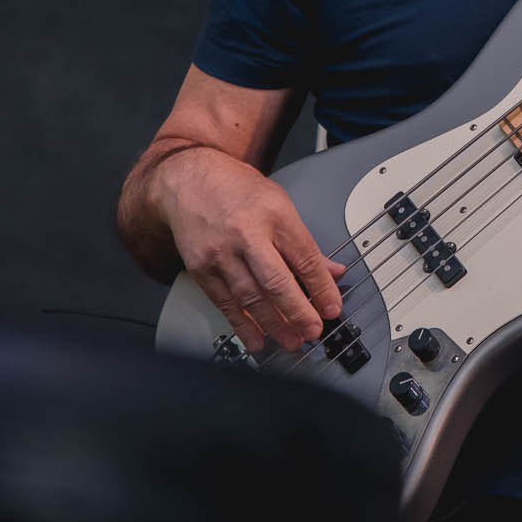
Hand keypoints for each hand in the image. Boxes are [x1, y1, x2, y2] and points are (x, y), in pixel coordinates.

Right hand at [158, 146, 347, 351]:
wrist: (188, 180)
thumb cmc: (236, 189)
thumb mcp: (280, 204)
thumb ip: (304, 241)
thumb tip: (331, 271)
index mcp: (274, 215)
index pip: (305, 258)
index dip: (322, 288)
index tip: (332, 308)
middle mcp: (246, 234)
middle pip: (277, 281)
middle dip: (298, 312)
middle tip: (313, 331)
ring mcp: (221, 253)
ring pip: (251, 298)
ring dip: (274, 325)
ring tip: (291, 340)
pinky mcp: (201, 269)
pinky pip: (225, 303)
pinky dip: (242, 325)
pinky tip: (256, 339)